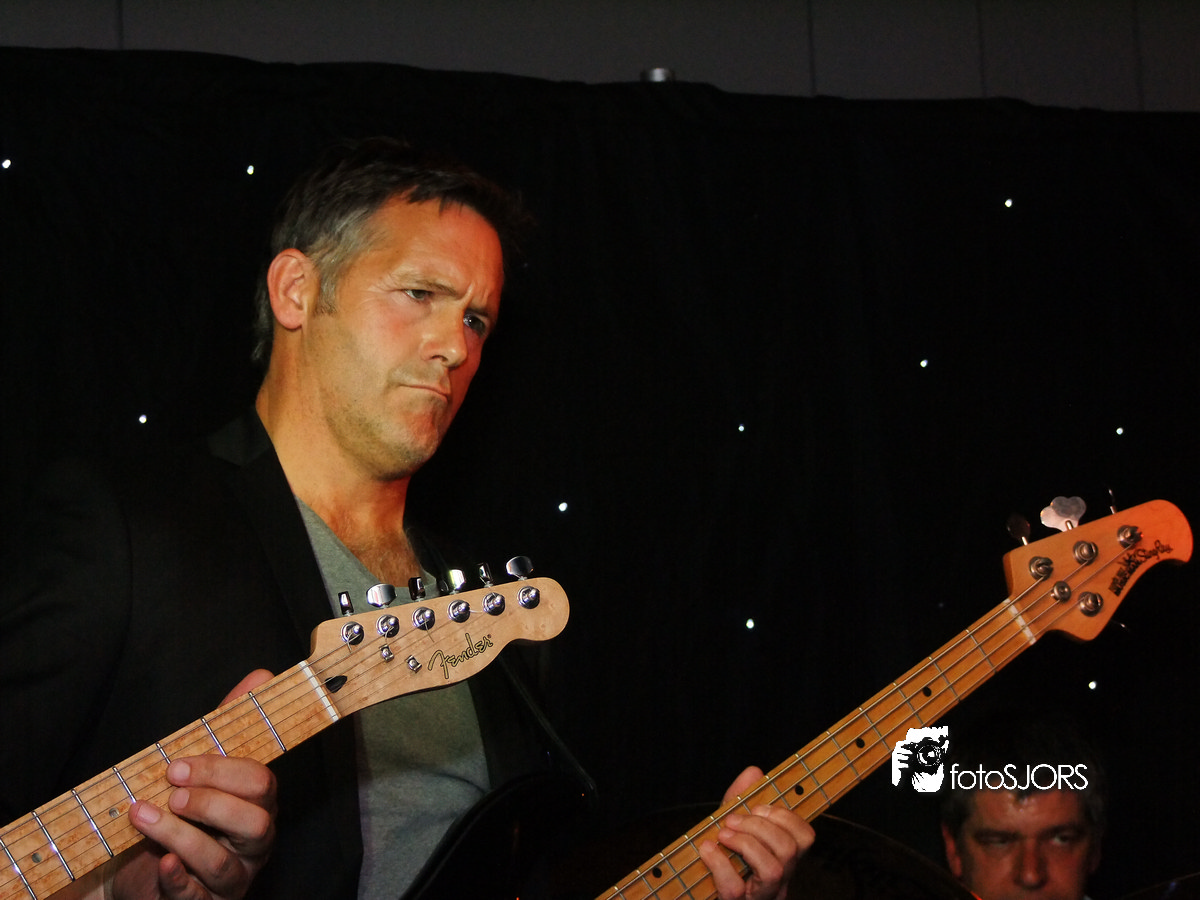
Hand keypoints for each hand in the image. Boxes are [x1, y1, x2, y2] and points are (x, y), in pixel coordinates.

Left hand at [112, 671, 277, 899]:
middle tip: (170, 792)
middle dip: (210, 803)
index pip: (261, 783)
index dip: (221, 771)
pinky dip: (177, 879)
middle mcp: (253, 842)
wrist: (138, 867)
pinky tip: (159, 863)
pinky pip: (196, 896)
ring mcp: (232, 877)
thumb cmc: (180, 810)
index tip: (177, 764)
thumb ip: (228, 725)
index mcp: (258, 804)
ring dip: (179, 836)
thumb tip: (261, 675)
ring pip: (221, 861)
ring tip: (143, 816)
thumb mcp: (202, 767)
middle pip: (254, 822)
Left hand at [698, 766, 813, 899]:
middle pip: (790, 850)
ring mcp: (761, 897)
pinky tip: (707, 849)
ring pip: (772, 870)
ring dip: (745, 843)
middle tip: (733, 820)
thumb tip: (754, 772)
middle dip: (759, 826)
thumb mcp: (729, 824)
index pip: (806, 837)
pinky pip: (736, 888)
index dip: (785, 817)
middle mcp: (779, 882)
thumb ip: (741, 798)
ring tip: (723, 833)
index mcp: (782, 860)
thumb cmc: (717, 855)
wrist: (691, 888)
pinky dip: (720, 863)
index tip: (757, 808)